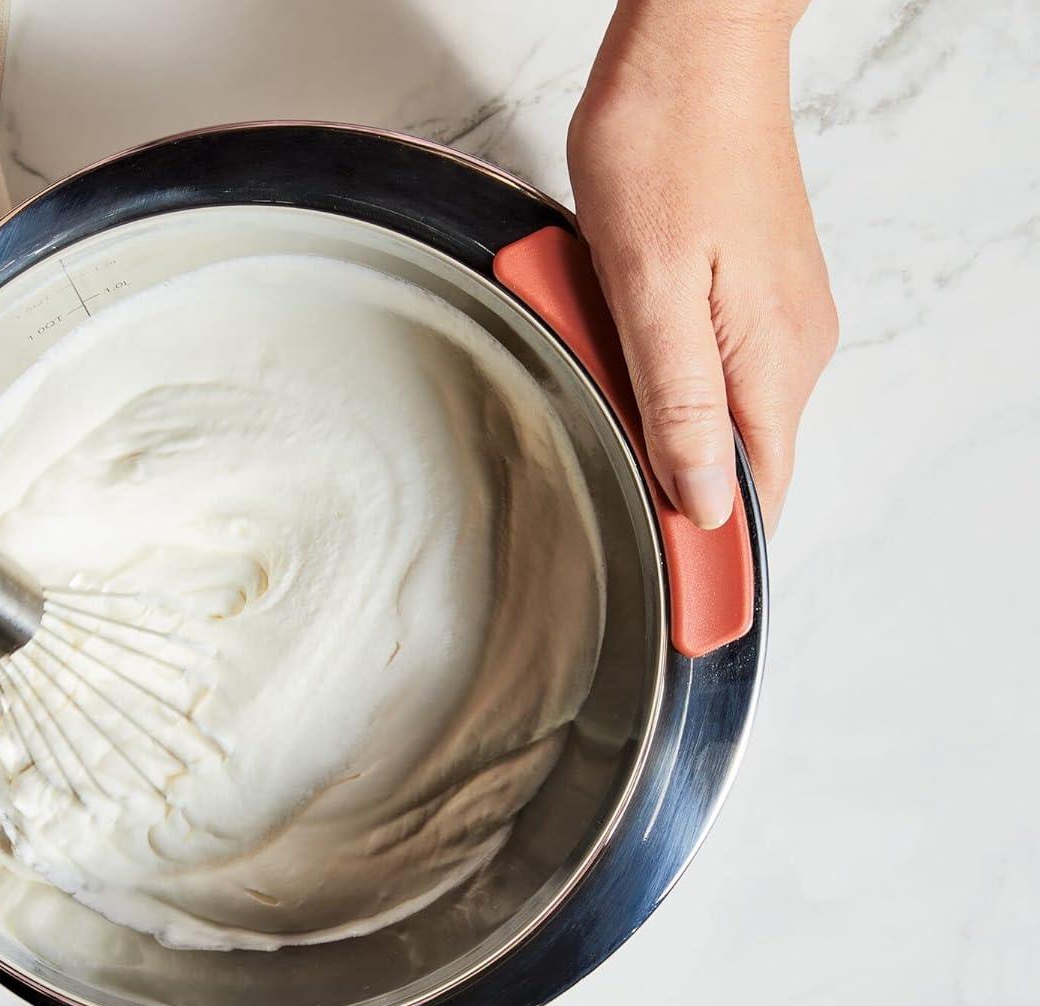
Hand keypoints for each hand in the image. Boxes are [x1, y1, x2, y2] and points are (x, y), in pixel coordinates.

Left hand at [568, 1, 836, 532]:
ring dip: (653, 408)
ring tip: (605, 346)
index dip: (703, 543)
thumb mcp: (651, 293)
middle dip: (663, 465)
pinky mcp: (751, 291)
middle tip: (600, 420)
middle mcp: (791, 350)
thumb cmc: (666, 147)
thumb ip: (680, 408)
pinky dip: (657, 363)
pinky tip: (619, 323)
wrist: (694, 46)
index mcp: (772, 364)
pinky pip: (703, 362)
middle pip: (731, 460)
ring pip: (711, 410)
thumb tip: (703, 505)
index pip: (755, 497)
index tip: (653, 568)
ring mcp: (776, 319)